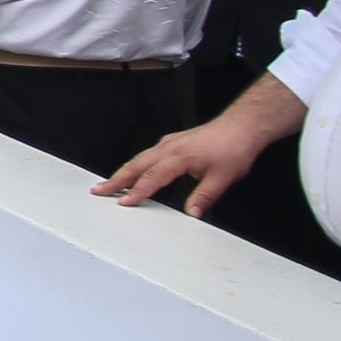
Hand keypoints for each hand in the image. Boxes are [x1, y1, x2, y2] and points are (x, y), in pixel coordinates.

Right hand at [98, 118, 262, 215]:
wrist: (243, 126)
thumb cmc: (234, 147)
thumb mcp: (222, 178)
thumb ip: (204, 197)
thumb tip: (192, 214)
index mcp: (178, 157)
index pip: (151, 178)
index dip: (136, 192)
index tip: (122, 202)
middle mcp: (169, 147)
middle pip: (136, 165)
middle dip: (115, 179)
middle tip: (98, 190)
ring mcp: (170, 142)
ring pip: (140, 158)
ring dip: (123, 171)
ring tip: (109, 182)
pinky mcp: (174, 141)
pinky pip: (149, 153)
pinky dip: (137, 163)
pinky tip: (136, 168)